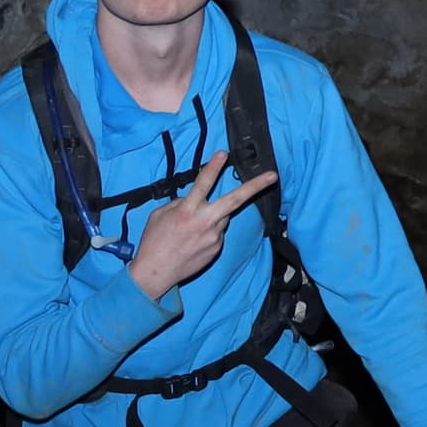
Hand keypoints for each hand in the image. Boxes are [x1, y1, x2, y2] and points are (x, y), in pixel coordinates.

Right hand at [128, 151, 277, 298]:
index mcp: (187, 211)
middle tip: (273, 176)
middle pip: (234, 200)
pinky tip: (193, 241)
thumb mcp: (159, 215)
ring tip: (190, 230)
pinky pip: (217, 232)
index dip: (213, 167)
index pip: (203, 184)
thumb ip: (179, 203)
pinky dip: (209, 231)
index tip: (224, 153)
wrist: (155, 273)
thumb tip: (193, 199)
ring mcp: (214, 236)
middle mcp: (204, 222)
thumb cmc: (153, 242)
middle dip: (255, 186)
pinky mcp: (217, 248)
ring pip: (222, 216)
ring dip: (213, 215)